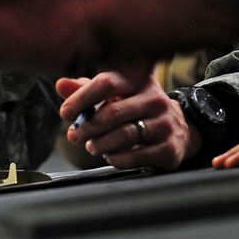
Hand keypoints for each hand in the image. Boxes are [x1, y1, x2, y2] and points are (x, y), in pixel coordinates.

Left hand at [57, 72, 197, 170]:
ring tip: (92, 146)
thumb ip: (87, 90)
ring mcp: (165, 123)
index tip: (66, 112)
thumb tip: (60, 84)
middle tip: (74, 135)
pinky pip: (135, 156)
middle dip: (88, 127)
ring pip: (125, 135)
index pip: (107, 83)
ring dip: (101, 144)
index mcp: (140, 80)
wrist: (177, 130)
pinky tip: (111, 155)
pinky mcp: (169, 147)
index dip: (82, 98)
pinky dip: (116, 158)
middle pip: (114, 112)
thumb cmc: (136, 109)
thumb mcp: (116, 95)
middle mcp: (155, 98)